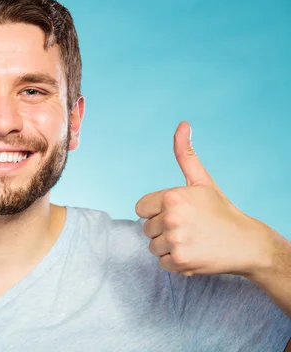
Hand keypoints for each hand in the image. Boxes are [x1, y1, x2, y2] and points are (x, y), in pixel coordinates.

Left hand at [135, 121, 274, 276]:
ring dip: (168, 246)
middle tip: (189, 227)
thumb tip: (182, 124)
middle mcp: (172, 218)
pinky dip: (175, 262)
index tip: (176, 212)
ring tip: (191, 240)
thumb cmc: (220, 211)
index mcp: (172, 196)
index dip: (156, 211)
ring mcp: (176, 241)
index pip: (141, 208)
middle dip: (163, 229)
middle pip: (146, 228)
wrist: (246, 243)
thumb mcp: (202, 181)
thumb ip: (185, 154)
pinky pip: (162, 263)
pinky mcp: (180, 261)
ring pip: (153, 246)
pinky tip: (194, 253)